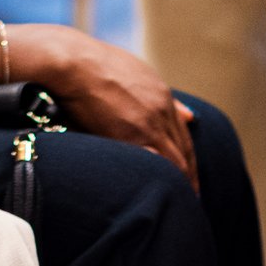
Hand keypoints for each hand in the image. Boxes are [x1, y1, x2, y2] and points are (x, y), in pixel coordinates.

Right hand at [5, 24, 195, 185]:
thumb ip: (164, 98)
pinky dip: (161, 180)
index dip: (189, 159)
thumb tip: (190, 117)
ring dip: (179, 183)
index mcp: (163, 96)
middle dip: (190, 178)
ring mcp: (148, 123)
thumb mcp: (136, 74)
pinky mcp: (131, 135)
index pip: (184, 137)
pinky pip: (155, 164)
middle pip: (184, 152)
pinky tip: (160, 194)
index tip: (190, 178)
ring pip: (174, 162)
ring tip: (178, 202)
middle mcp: (162, 110)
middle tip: (192, 198)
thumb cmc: (93, 66)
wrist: (73, 63)